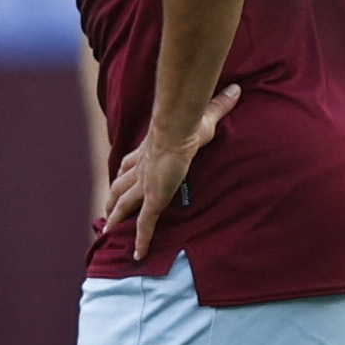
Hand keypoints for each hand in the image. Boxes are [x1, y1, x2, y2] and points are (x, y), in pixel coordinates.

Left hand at [104, 85, 240, 260]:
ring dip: (116, 218)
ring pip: (125, 206)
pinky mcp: (153, 199)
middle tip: (108, 209)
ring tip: (109, 232)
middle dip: (113, 197)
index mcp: (149, 152)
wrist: (178, 131)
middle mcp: (142, 170)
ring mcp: (146, 186)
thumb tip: (236, 89)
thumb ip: (219, 105)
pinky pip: (145, 224)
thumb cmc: (189, 123)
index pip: (131, 164)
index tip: (121, 176)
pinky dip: (140, 240)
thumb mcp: (207, 116)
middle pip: (120, 186)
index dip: (125, 171)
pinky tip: (137, 256)